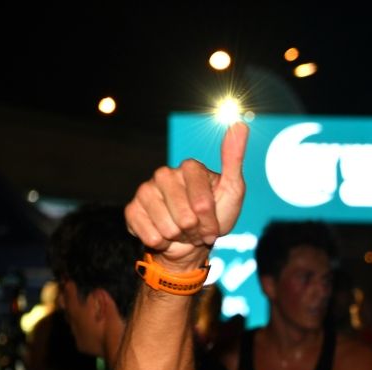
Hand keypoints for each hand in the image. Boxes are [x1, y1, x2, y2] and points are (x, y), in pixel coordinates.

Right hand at [124, 122, 248, 271]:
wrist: (193, 241)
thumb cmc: (216, 215)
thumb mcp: (233, 189)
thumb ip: (234, 159)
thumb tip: (240, 125)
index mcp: (190, 168)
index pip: (203, 205)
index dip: (211, 222)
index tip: (213, 221)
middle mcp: (165, 174)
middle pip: (185, 218)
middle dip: (196, 231)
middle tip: (197, 227)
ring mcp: (146, 190)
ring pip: (167, 228)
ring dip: (179, 238)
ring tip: (182, 231)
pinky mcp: (132, 209)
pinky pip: (150, 235)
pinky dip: (162, 243)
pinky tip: (164, 235)